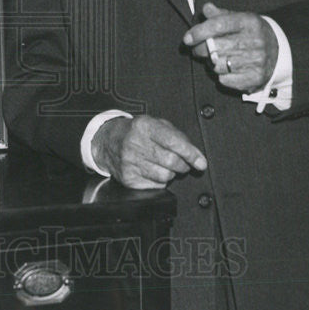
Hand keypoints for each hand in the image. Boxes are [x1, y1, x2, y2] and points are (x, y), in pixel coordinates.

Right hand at [91, 115, 206, 188]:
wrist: (107, 141)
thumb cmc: (136, 132)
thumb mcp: (154, 124)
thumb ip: (176, 136)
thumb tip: (196, 156)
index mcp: (144, 126)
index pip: (173, 142)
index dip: (190, 154)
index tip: (201, 163)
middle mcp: (135, 144)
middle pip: (171, 162)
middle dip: (183, 165)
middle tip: (182, 163)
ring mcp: (130, 163)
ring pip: (165, 176)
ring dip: (171, 173)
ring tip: (164, 165)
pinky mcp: (128, 178)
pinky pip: (156, 185)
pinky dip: (160, 180)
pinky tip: (153, 170)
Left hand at [183, 1, 277, 91]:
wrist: (279, 52)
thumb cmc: (252, 33)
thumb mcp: (240, 19)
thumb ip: (221, 15)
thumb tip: (206, 8)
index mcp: (249, 22)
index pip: (218, 25)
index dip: (199, 32)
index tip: (187, 39)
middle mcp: (254, 41)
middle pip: (215, 47)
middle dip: (200, 49)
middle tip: (197, 49)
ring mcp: (256, 61)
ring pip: (217, 65)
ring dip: (211, 63)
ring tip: (216, 58)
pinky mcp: (255, 78)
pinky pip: (224, 79)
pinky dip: (221, 75)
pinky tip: (227, 69)